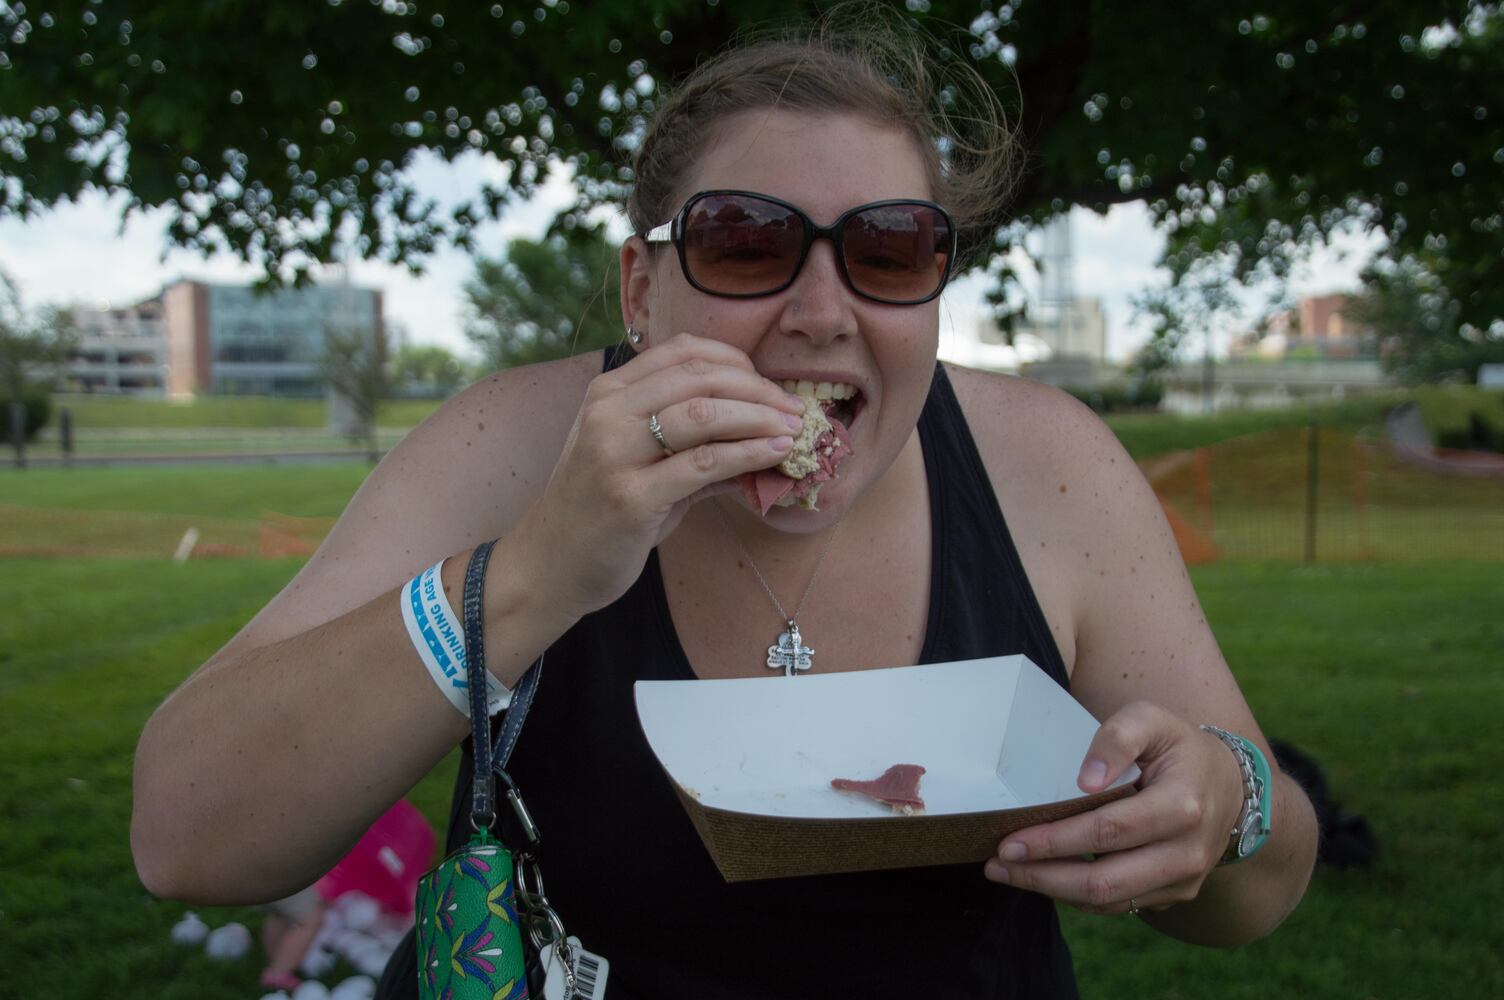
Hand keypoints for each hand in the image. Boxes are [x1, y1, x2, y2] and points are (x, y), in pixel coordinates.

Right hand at [517, 333, 805, 619]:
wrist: (551, 563)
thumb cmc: (601, 509)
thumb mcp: (642, 462)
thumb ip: (696, 442)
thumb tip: (766, 434)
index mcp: (609, 393)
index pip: (683, 352)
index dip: (736, 362)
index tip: (768, 386)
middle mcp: (608, 414)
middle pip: (700, 377)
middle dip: (759, 390)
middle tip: (796, 408)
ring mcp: (616, 454)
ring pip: (704, 414)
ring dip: (760, 418)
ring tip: (795, 430)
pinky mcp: (632, 497)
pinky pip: (703, 464)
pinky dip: (748, 454)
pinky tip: (775, 455)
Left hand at [984, 701, 1244, 914]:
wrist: (1228, 785)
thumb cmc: (1177, 747)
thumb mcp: (1151, 720)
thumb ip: (1117, 737)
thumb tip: (1085, 780)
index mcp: (1182, 805)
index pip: (1110, 831)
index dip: (1057, 841)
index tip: (1010, 840)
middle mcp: (1187, 852)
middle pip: (1105, 881)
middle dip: (1043, 876)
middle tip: (996, 864)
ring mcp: (1183, 879)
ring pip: (1110, 902)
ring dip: (1052, 891)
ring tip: (1007, 873)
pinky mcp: (1174, 894)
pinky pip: (1120, 906)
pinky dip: (1076, 896)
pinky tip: (1043, 878)